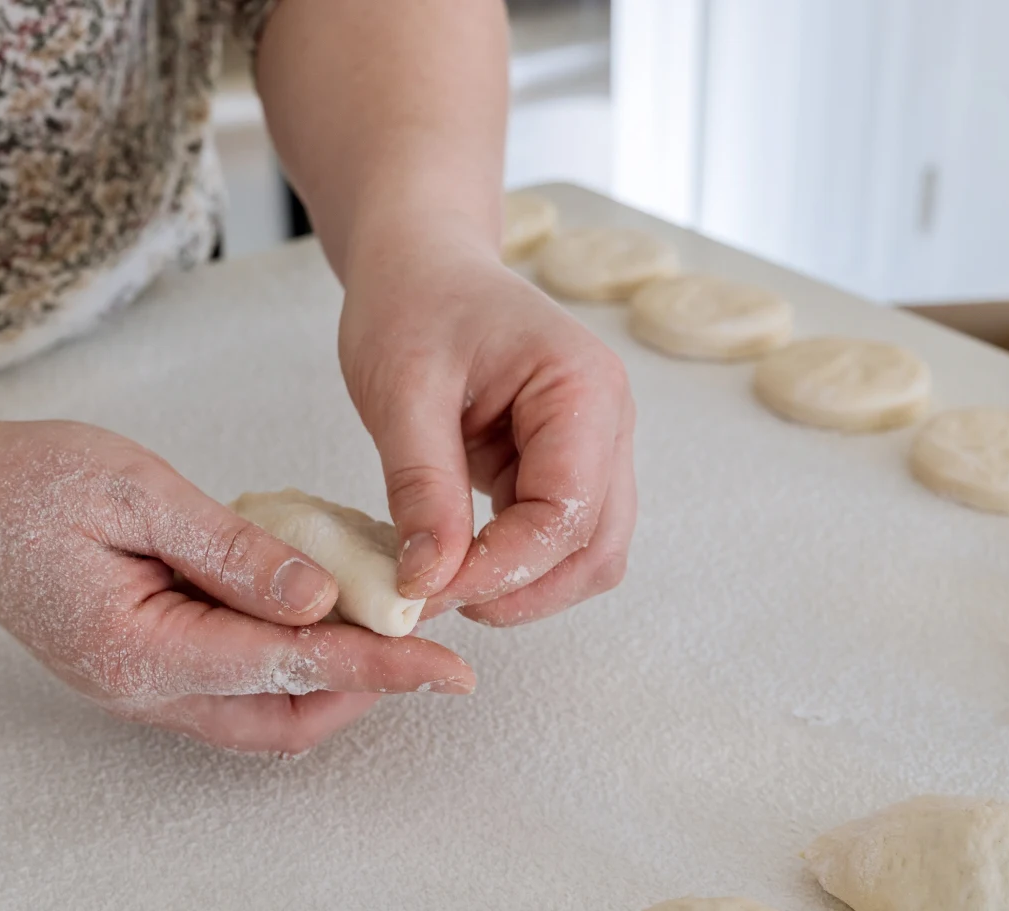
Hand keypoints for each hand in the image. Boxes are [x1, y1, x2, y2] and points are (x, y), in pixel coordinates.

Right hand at [0, 416, 474, 752]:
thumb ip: (235, 552)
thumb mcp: (139, 493)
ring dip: (330, 680)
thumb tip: (324, 596)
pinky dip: (288, 660)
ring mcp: (140, 686)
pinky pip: (235, 685)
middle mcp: (145, 689)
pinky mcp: (143, 665)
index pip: (290, 670)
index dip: (380, 668)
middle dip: (364, 688)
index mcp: (143, 650)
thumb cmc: (30, 484)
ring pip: (263, 714)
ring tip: (380, 619)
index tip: (448, 666)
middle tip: (421, 634)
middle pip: (284, 721)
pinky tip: (312, 606)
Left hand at [339, 220, 635, 625]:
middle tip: (433, 601)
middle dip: (522, 591)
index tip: (426, 591)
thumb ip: (421, 487)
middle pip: (597, 548)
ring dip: (522, 588)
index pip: (568, 513)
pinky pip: (554, 538)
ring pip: (585, 555)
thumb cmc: (413, 303)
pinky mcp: (561, 467)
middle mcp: (607, 424)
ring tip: (439, 583)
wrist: (420, 264)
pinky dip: (511, 564)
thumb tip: (427, 581)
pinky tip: (452, 560)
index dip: (502, 569)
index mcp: (583, 389)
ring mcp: (592, 448)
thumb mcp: (401, 390)